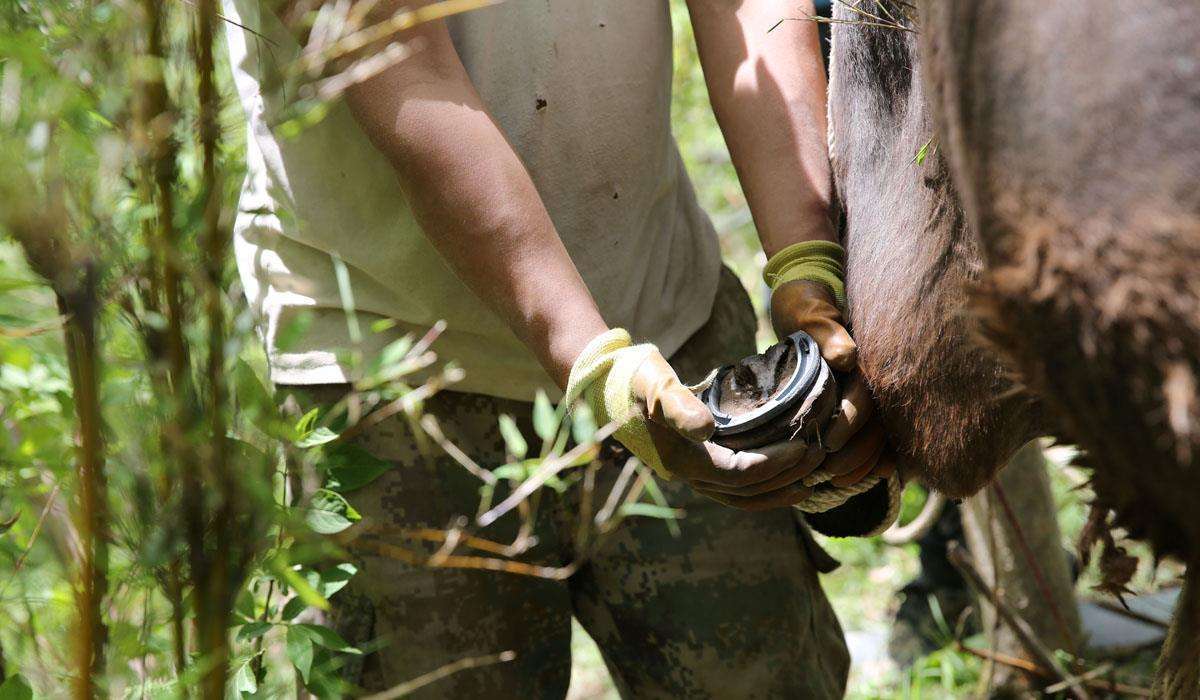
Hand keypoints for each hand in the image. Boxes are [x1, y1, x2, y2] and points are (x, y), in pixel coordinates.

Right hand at [565, 329, 825, 510]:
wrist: (610, 389)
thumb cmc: (636, 381)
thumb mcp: (655, 385)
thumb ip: (678, 406)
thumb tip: (705, 430)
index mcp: (684, 460)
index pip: (741, 473)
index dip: (776, 464)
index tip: (805, 446)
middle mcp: (690, 476)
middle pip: (749, 492)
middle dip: (788, 478)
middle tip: (821, 458)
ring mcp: (694, 475)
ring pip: (745, 497)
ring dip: (781, 489)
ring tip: (813, 474)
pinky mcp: (700, 467)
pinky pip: (739, 488)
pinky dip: (766, 485)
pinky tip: (788, 473)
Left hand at [770, 278, 890, 486]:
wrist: (806, 300)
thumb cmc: (804, 306)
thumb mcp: (807, 309)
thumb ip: (823, 328)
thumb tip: (846, 357)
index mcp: (866, 358)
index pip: (867, 397)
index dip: (851, 422)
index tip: (827, 442)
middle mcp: (877, 379)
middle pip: (879, 425)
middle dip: (856, 453)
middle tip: (827, 473)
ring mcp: (875, 393)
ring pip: (883, 438)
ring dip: (863, 463)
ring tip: (833, 482)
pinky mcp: (866, 406)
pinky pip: (881, 440)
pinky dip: (873, 462)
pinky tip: (857, 479)